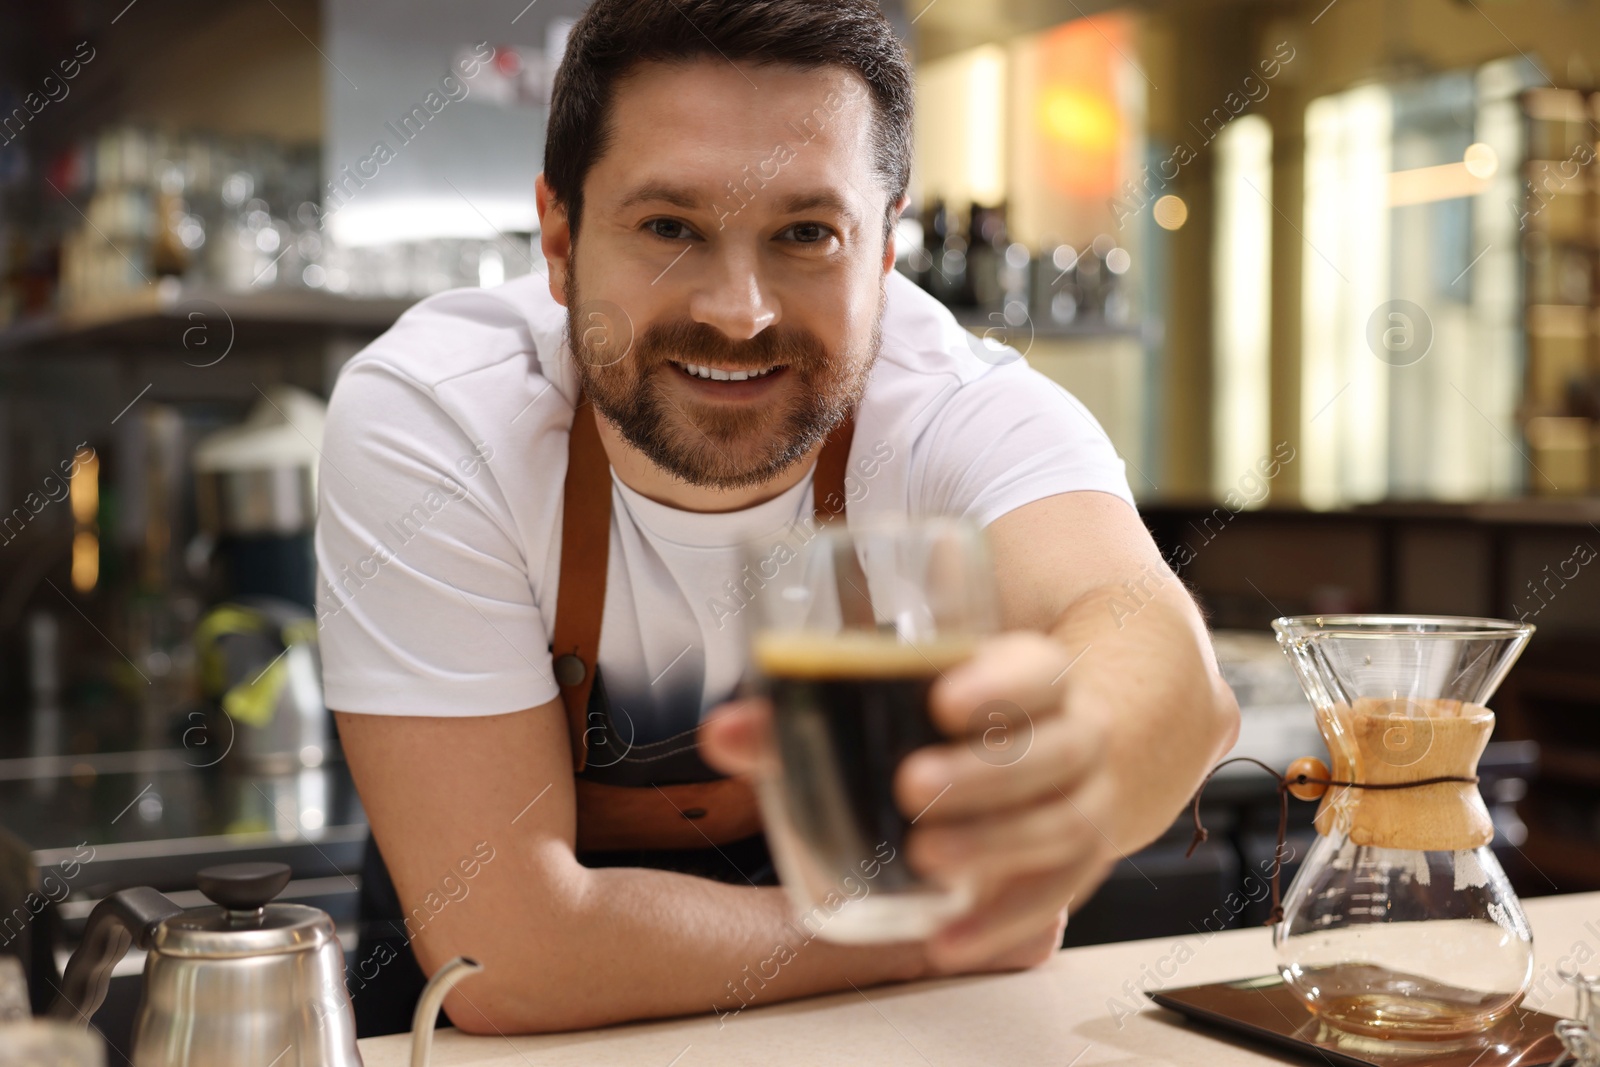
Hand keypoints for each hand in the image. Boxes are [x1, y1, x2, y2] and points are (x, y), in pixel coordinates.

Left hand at [699, 631, 1123, 974]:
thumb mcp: (898, 700)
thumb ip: (808, 716)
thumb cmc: (948, 721)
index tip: (943, 702)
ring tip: (925, 858)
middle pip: (1053, 750)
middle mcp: (1073, 735)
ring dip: (995, 845)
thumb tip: (724, 732)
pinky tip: (949, 941)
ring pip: (1063, 824)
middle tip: (911, 787)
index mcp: (1032, 676)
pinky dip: (1002, 922)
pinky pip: (1054, 897)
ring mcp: (1085, 802)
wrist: (1048, 750)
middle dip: (984, 773)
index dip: (999, 684)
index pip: (1035, 670)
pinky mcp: (1075, 866)